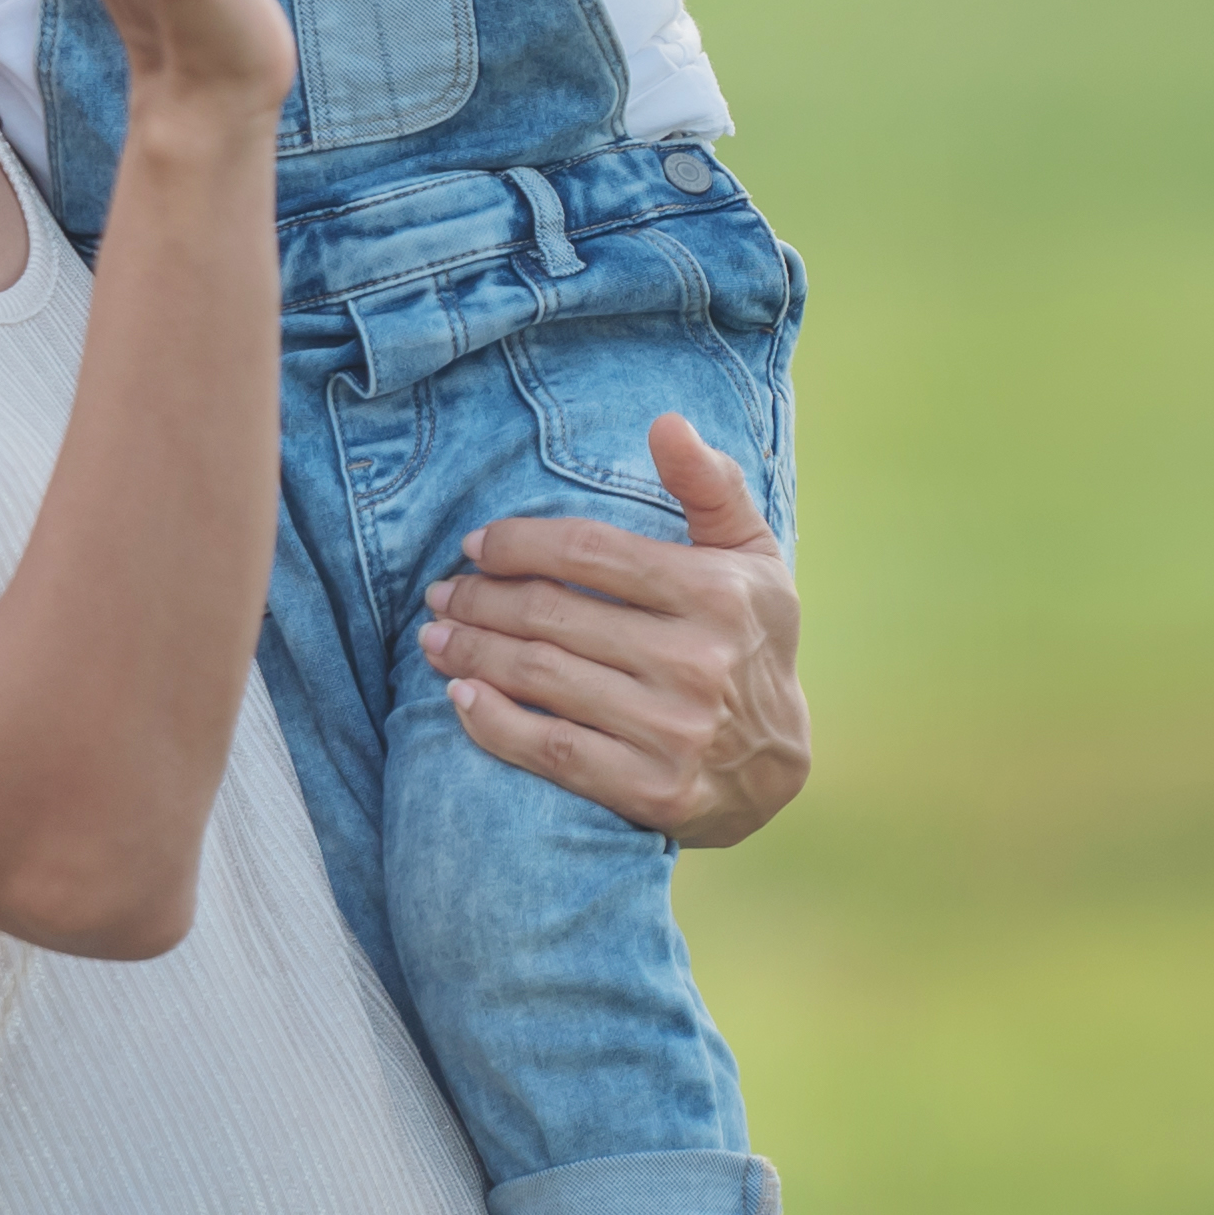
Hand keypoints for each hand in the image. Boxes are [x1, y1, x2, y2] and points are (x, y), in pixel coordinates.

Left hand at [419, 414, 808, 845]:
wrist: (779, 764)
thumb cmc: (749, 637)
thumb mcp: (750, 554)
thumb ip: (709, 485)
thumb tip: (666, 422)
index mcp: (716, 593)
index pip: (588, 553)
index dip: (519, 545)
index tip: (474, 546)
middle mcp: (698, 662)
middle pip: (553, 617)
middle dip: (481, 601)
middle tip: (440, 594)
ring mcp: (675, 731)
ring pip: (543, 679)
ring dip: (473, 654)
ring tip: (434, 639)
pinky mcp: (654, 791)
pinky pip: (552, 751)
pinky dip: (494, 723)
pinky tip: (460, 698)